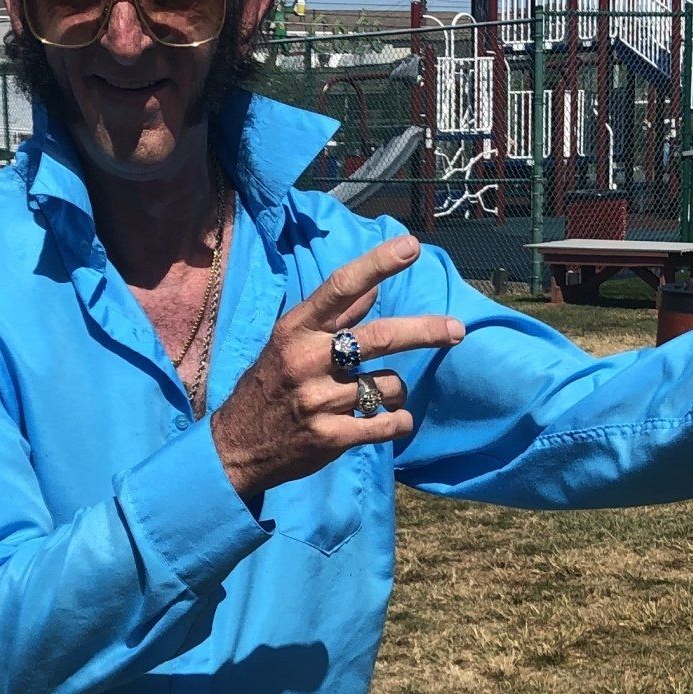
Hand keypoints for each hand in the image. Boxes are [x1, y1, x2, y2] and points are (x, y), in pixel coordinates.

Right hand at [211, 233, 463, 494]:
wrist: (235, 447)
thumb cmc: (269, 386)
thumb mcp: (288, 343)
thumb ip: (332, 318)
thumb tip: (373, 289)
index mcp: (295, 330)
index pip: (340, 288)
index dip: (377, 264)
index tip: (411, 246)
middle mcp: (307, 360)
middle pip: (378, 337)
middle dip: (425, 331)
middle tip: (457, 330)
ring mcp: (318, 400)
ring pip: (387, 386)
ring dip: (396, 391)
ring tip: (379, 397)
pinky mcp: (329, 437)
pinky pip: (385, 425)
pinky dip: (398, 422)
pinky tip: (393, 421)